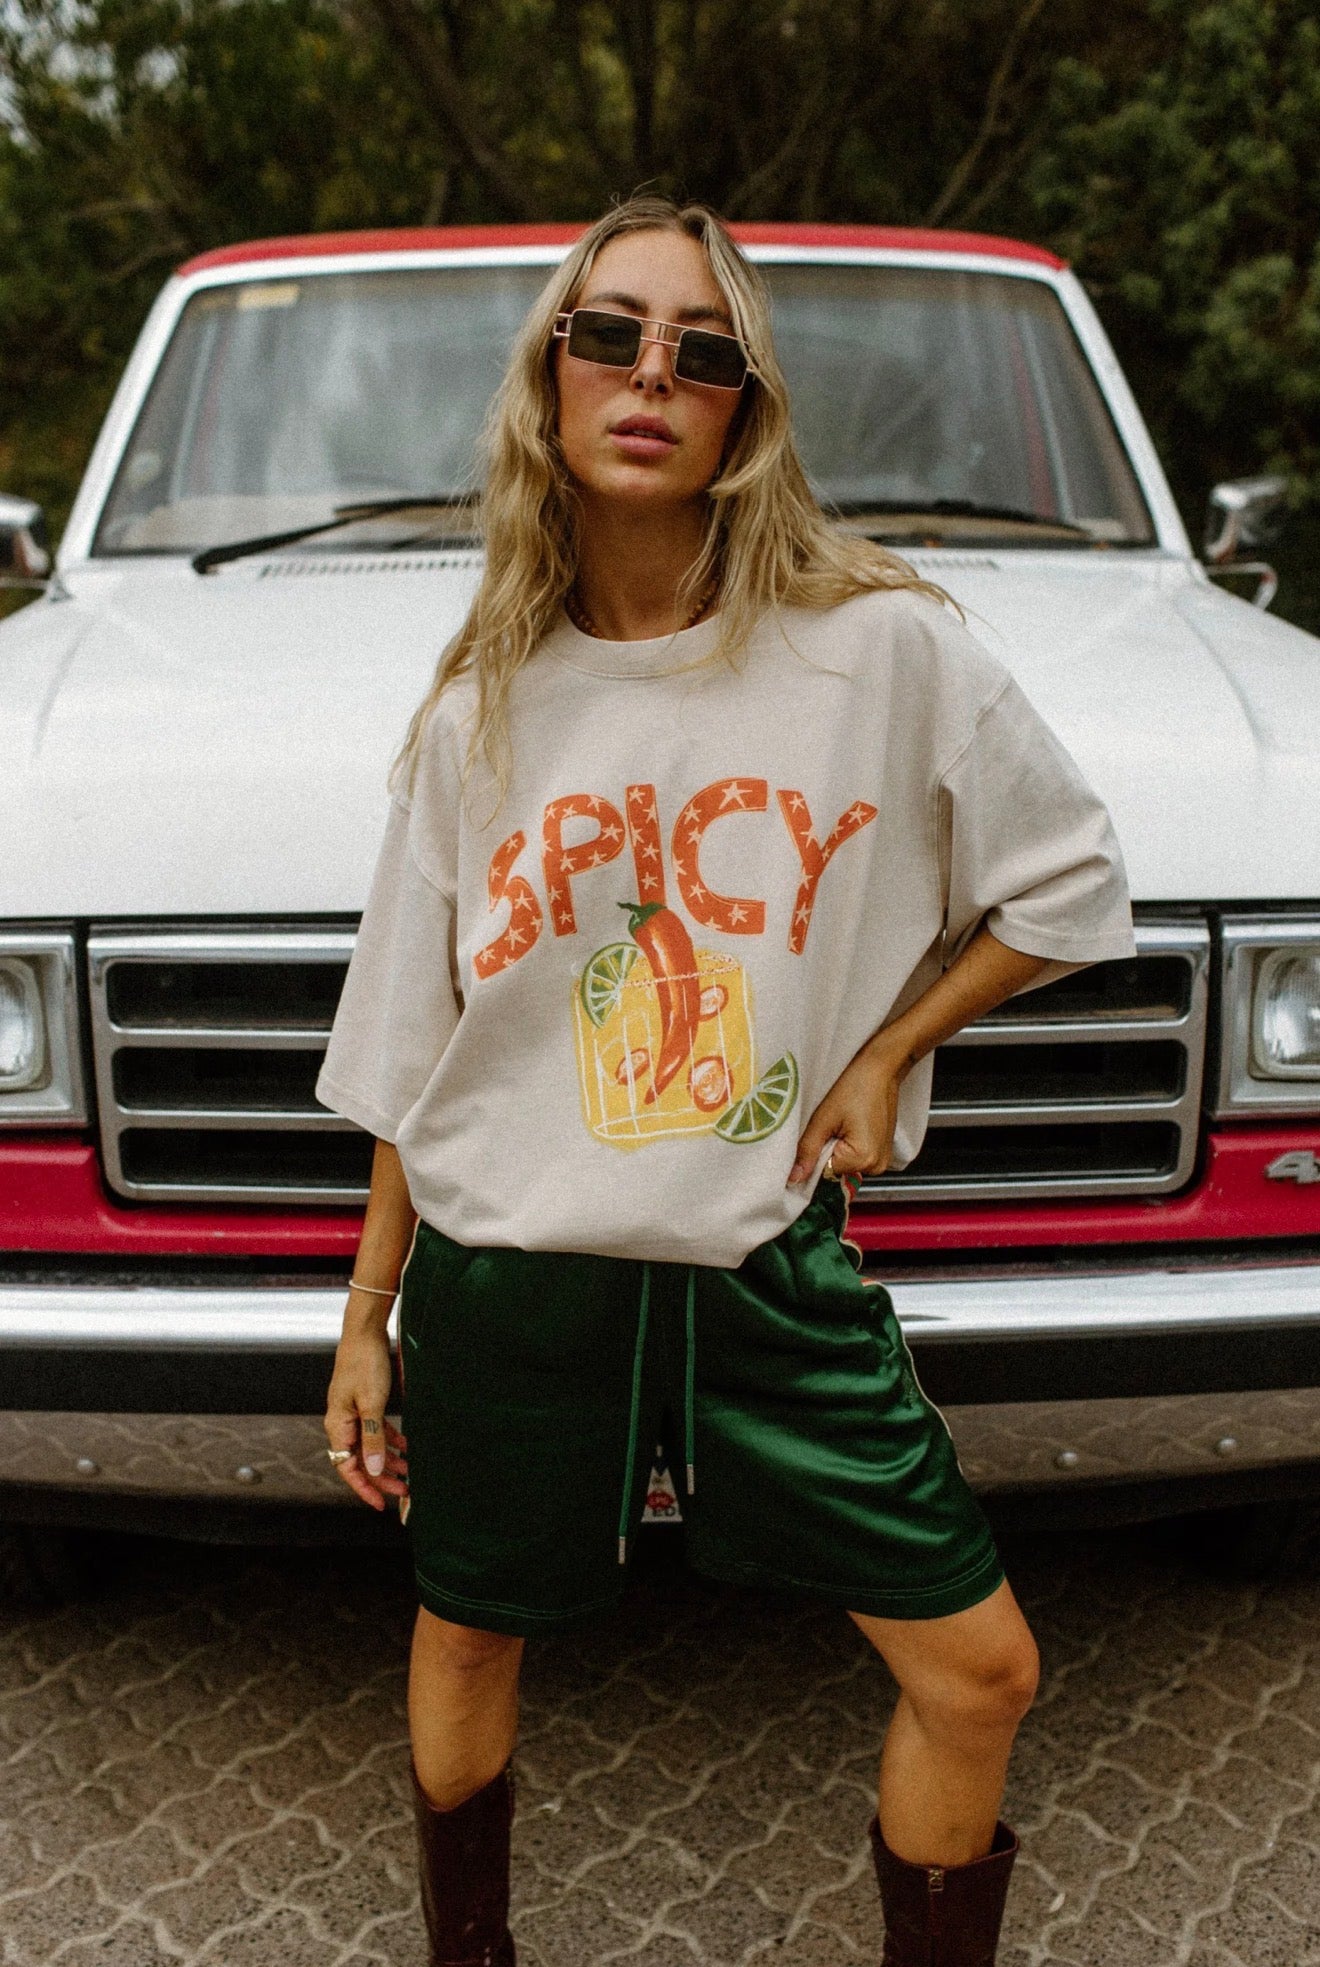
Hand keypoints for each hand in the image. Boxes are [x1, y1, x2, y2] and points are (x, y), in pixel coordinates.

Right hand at [324, 1317, 408, 1511]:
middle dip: (382, 1477)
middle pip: (360, 1460)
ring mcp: (353, 1414)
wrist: (365, 1332)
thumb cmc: (365, 1364)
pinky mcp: (365, 1404)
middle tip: (405, 1489)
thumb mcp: (372, 1403)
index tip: (383, 1504)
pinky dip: (391, 1440)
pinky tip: (407, 1446)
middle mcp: (342, 1423)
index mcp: (338, 1426)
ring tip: (410, 1472)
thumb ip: (373, 1438)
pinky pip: (377, 1430)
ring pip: (371, 1446)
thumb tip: (375, 1469)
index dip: (365, 1488)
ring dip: (389, 1460)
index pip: (348, 1468)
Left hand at [786, 1043, 903, 1185]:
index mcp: (863, 1159)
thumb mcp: (823, 1118)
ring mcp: (882, 1161)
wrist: (879, 1069)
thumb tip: (794, 1178)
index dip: (814, 1155)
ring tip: (842, 1123)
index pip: (824, 1173)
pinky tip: (850, 1125)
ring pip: (845, 1164)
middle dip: (826, 1152)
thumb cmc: (855, 1086)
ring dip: (837, 1148)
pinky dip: (848, 1145)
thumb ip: (807, 1151)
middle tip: (831, 1125)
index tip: (817, 1134)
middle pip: (836, 1171)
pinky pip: (856, 1158)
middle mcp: (877, 1166)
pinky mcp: (883, 1152)